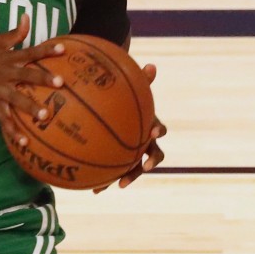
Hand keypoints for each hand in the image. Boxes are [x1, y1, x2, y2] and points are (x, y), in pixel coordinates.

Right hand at [0, 14, 63, 147]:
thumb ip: (14, 34)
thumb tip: (28, 17)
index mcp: (6, 59)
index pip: (29, 52)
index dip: (46, 51)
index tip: (64, 50)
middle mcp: (4, 75)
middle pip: (26, 75)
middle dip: (42, 78)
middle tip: (59, 83)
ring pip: (16, 100)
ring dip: (30, 107)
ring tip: (44, 116)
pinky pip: (4, 121)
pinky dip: (14, 132)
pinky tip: (26, 143)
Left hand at [96, 63, 166, 192]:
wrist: (123, 112)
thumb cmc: (129, 100)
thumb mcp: (134, 90)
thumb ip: (141, 80)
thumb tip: (151, 64)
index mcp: (150, 126)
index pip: (160, 131)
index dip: (159, 132)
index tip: (155, 132)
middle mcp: (146, 142)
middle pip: (153, 155)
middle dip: (148, 162)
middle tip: (143, 168)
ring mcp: (135, 153)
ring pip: (135, 168)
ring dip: (128, 176)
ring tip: (117, 185)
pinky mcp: (121, 160)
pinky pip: (114, 172)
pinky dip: (106, 180)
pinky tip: (93, 189)